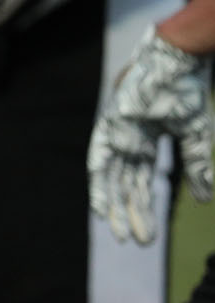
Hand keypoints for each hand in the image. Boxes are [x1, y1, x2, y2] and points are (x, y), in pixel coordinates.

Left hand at [88, 26, 212, 243]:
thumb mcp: (196, 134)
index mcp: (148, 142)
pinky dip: (100, 183)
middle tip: (136, 242)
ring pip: (112, 178)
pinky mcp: (109, 125)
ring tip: (117, 232)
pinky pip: (99, 159)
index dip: (144, 208)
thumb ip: (196, 165)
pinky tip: (100, 206)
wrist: (177, 60)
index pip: (142, 182)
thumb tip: (204, 200)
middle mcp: (129, 142)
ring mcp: (117, 134)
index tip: (147, 236)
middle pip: (126, 186)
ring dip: (114, 205)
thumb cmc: (186, 91)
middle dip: (131, 214)